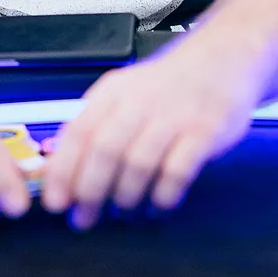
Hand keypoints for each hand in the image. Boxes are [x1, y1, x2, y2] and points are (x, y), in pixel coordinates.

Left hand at [40, 39, 265, 229]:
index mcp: (114, 92)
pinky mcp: (205, 131)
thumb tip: (54, 171)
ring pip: (139, 164)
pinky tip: (158, 206)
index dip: (63, 171)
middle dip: (90, 192)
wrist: (223, 58)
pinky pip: (178, 171)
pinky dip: (163, 196)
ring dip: (126, 197)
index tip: (55, 202)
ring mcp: (174, 116)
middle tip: (83, 219)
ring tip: (123, 213)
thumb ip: (93, 127)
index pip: (78, 132)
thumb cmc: (167, 86)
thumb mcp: (124, 94)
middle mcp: (140, 101)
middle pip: (105, 150)